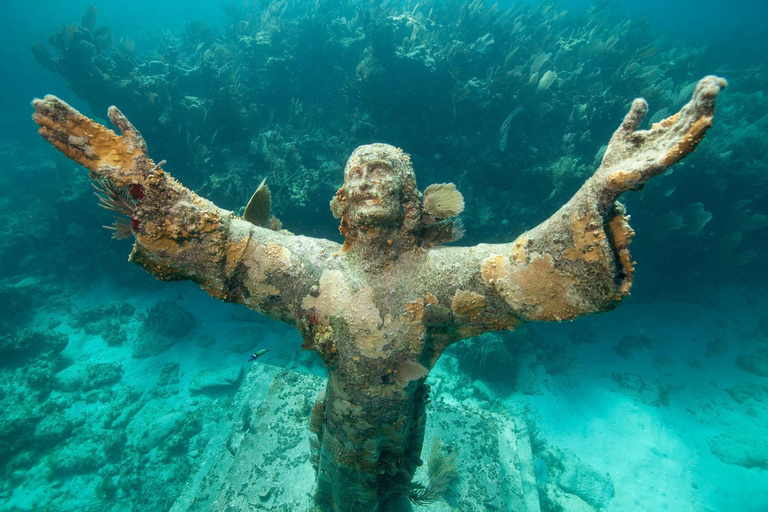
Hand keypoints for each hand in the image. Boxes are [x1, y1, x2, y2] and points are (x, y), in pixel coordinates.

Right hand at [32, 95, 153, 186]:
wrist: (143, 173)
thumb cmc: (139, 154)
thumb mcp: (132, 133)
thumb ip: (120, 121)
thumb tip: (109, 107)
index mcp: (100, 132)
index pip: (78, 118)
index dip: (64, 109)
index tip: (49, 98)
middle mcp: (91, 141)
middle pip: (68, 126)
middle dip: (52, 115)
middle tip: (34, 104)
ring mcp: (89, 152)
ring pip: (66, 137)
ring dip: (51, 128)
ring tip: (36, 118)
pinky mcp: (89, 164)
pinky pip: (71, 153)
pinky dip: (58, 144)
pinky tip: (46, 135)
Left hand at [597, 75, 726, 194]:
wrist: (604, 181)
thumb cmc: (618, 159)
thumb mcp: (625, 132)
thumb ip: (634, 117)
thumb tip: (641, 100)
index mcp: (663, 136)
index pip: (685, 115)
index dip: (698, 100)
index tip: (710, 81)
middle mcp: (668, 145)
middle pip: (691, 123)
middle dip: (704, 105)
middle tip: (717, 85)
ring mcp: (664, 156)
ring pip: (688, 138)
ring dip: (701, 122)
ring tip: (712, 106)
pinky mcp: (656, 167)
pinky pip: (675, 153)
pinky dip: (688, 141)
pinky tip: (698, 130)